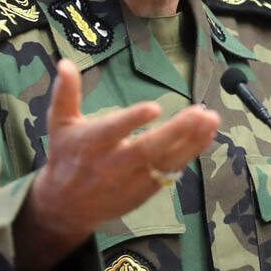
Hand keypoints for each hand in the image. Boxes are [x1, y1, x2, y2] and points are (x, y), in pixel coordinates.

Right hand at [16, 59, 218, 270]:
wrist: (66, 206)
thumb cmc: (65, 156)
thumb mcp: (59, 124)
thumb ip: (65, 93)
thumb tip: (64, 63)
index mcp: (91, 143)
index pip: (113, 130)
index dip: (133, 120)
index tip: (154, 107)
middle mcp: (113, 163)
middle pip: (148, 149)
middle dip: (177, 131)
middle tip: (200, 112)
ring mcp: (132, 179)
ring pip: (166, 161)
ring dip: (192, 141)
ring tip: (211, 119)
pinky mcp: (146, 190)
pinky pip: (172, 171)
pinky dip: (191, 153)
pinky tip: (207, 134)